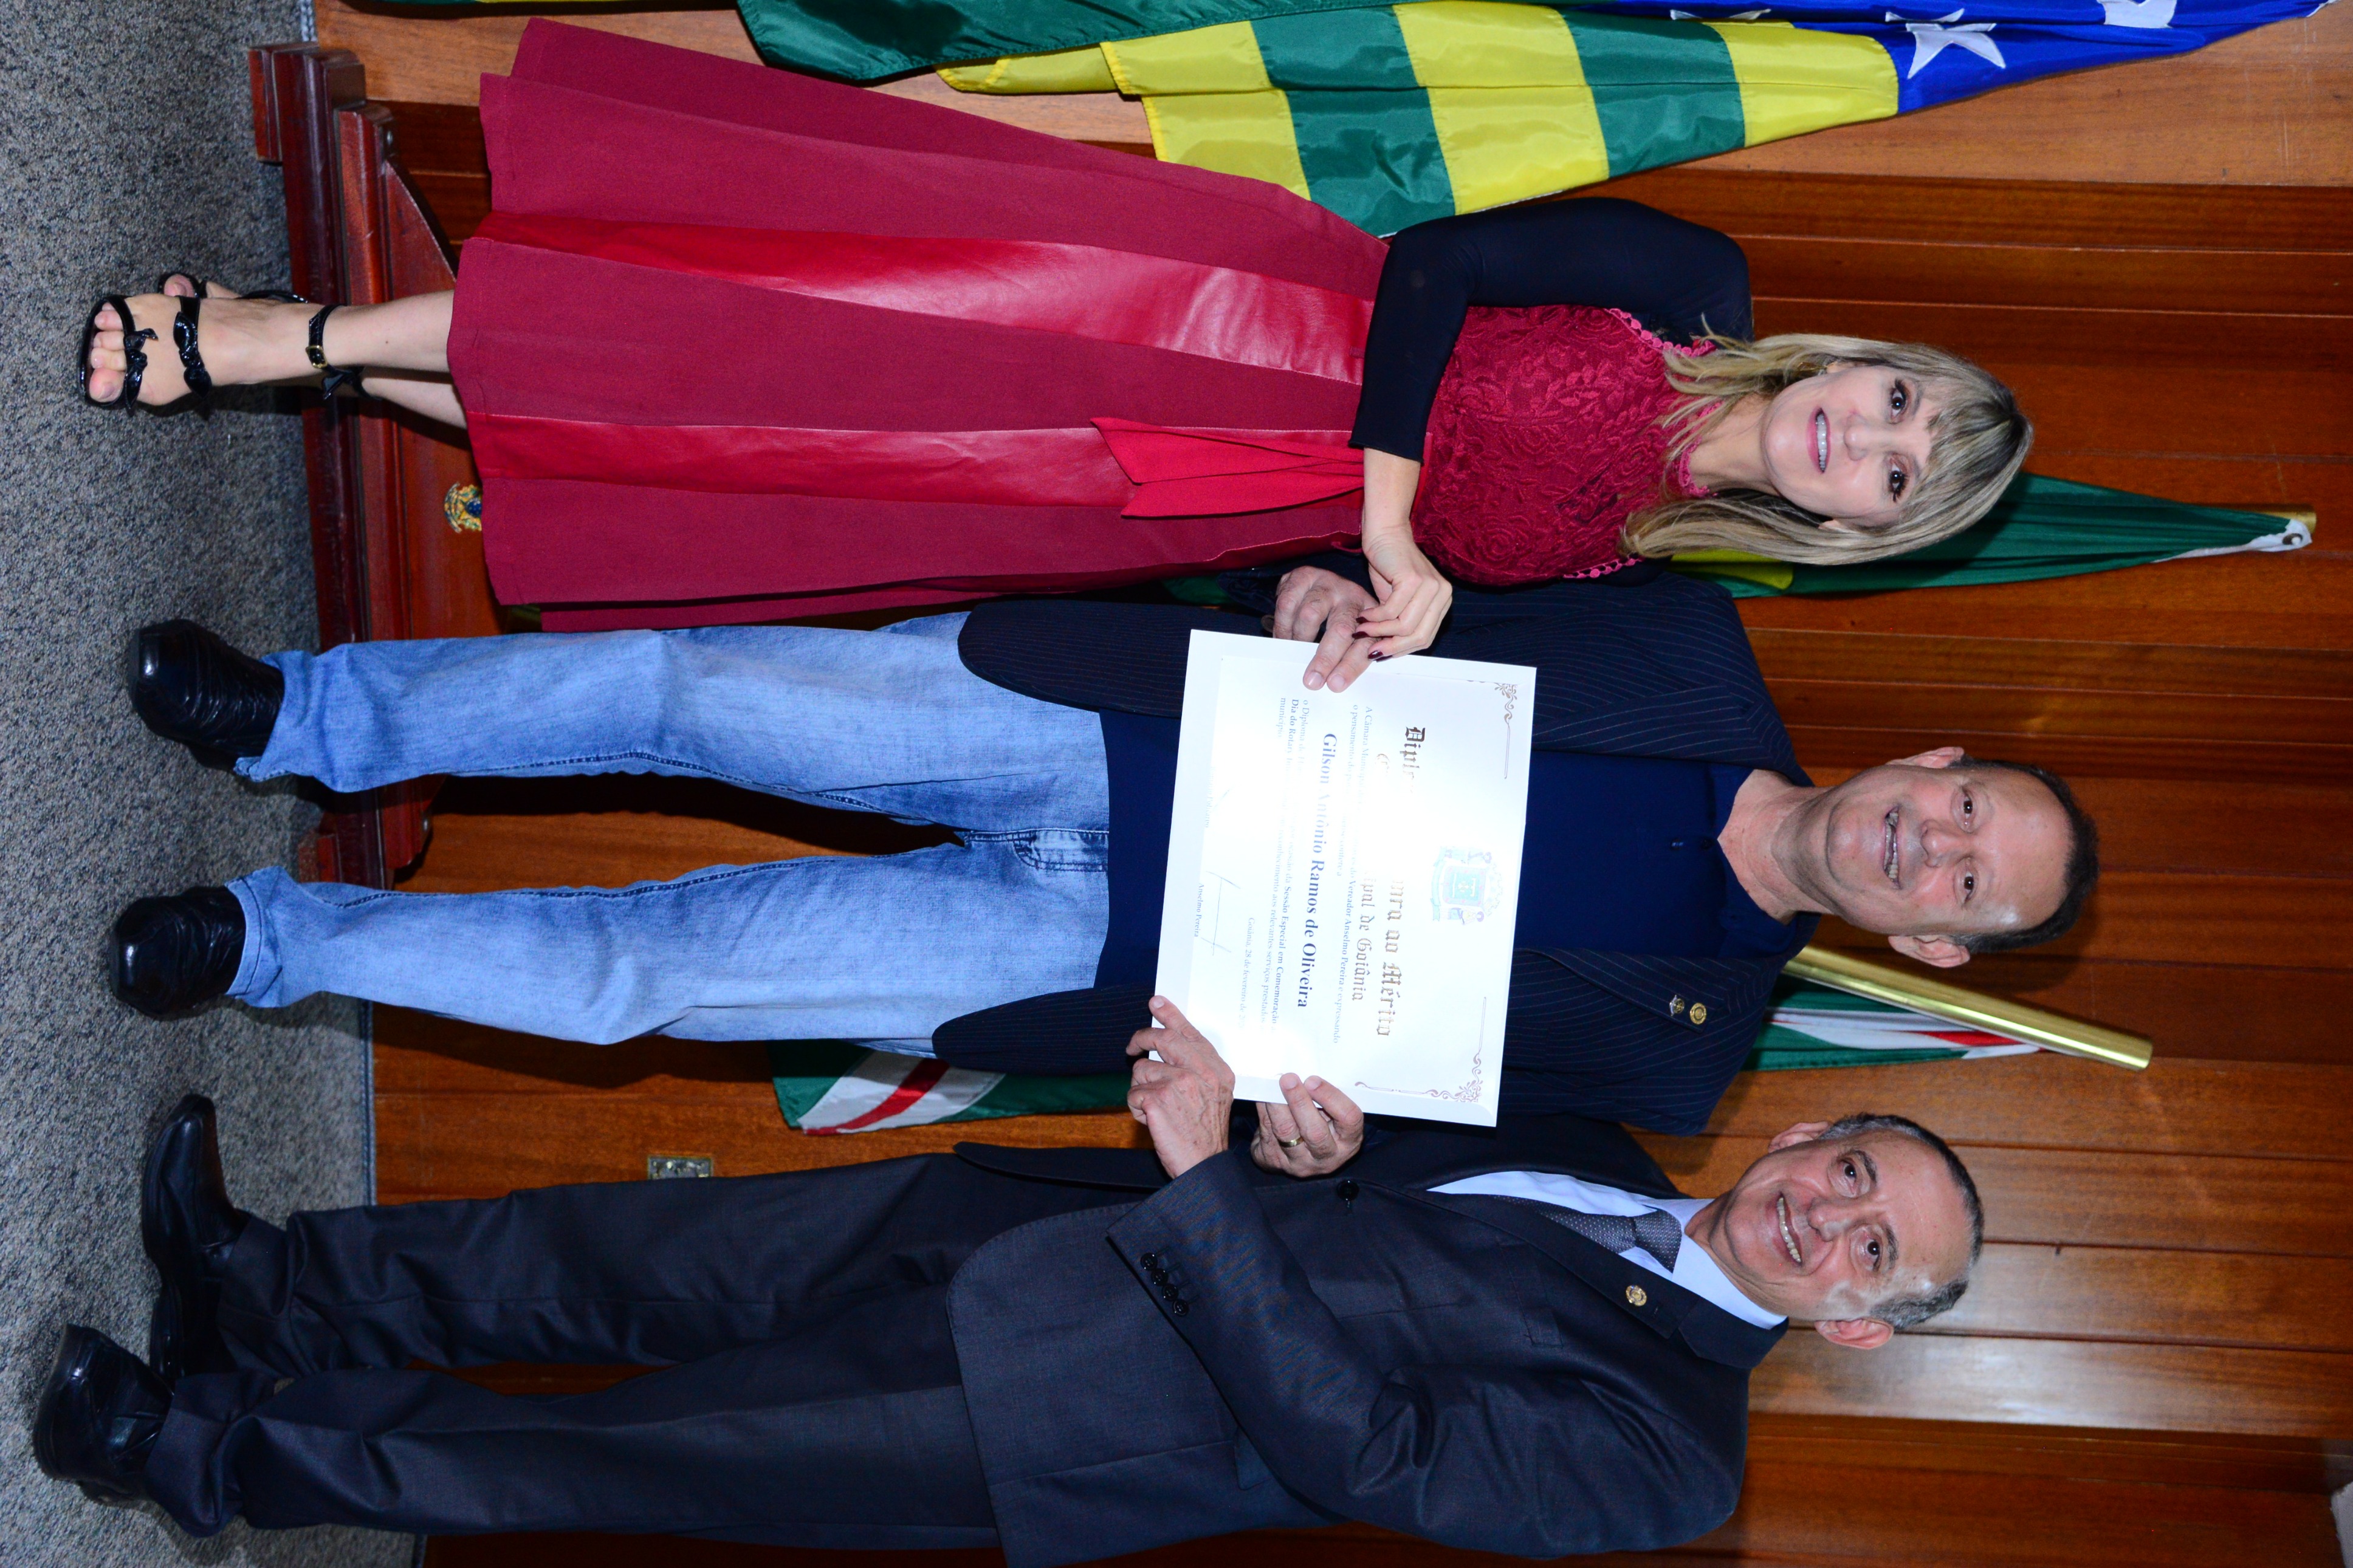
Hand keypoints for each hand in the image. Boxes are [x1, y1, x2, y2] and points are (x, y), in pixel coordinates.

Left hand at [1126, 997, 1235, 1178]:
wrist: (1203, 1166)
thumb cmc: (1204, 1132)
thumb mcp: (1215, 1095)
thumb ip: (1197, 1069)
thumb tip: (1166, 1043)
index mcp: (1217, 1070)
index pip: (1190, 1033)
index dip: (1171, 1015)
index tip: (1156, 1002)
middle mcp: (1200, 1072)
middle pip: (1162, 1039)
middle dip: (1141, 1038)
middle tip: (1132, 1046)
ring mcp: (1179, 1084)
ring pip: (1142, 1070)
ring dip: (1140, 1088)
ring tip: (1156, 1109)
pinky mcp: (1157, 1099)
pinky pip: (1133, 1093)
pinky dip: (1136, 1108)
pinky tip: (1151, 1121)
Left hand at [1250, 1074, 1364, 1176]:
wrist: (1295, 1153)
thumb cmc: (1319, 1125)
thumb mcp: (1332, 1116)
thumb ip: (1326, 1099)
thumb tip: (1307, 1073)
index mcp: (1348, 1141)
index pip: (1349, 1119)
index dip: (1331, 1097)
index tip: (1313, 1080)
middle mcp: (1326, 1157)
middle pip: (1315, 1132)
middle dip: (1300, 1102)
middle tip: (1289, 1079)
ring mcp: (1300, 1163)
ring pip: (1286, 1132)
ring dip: (1276, 1105)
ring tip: (1271, 1085)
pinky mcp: (1275, 1161)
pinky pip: (1267, 1131)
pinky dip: (1264, 1110)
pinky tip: (1262, 1095)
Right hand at [1267, 565, 1378, 692]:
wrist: (1323, 582)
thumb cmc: (1339, 616)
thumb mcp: (1355, 632)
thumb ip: (1350, 654)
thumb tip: (1335, 684)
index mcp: (1372, 615)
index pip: (1365, 643)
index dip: (1351, 665)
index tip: (1336, 684)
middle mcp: (1352, 596)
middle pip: (1341, 629)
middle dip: (1325, 658)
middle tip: (1312, 681)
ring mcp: (1328, 584)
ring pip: (1311, 614)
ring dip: (1300, 639)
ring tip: (1292, 654)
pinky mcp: (1304, 575)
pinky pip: (1288, 602)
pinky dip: (1283, 624)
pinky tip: (1283, 636)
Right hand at [1356, 528, 1451, 662]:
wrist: (1384, 534)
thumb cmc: (1388, 567)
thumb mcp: (1396, 602)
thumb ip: (1398, 624)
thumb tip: (1386, 652)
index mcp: (1442, 601)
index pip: (1426, 638)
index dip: (1402, 649)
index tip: (1381, 652)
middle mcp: (1442, 594)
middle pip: (1419, 637)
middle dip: (1392, 647)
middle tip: (1370, 649)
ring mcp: (1430, 586)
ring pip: (1405, 626)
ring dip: (1379, 631)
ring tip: (1362, 628)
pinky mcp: (1413, 579)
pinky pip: (1392, 611)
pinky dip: (1374, 617)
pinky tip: (1363, 615)